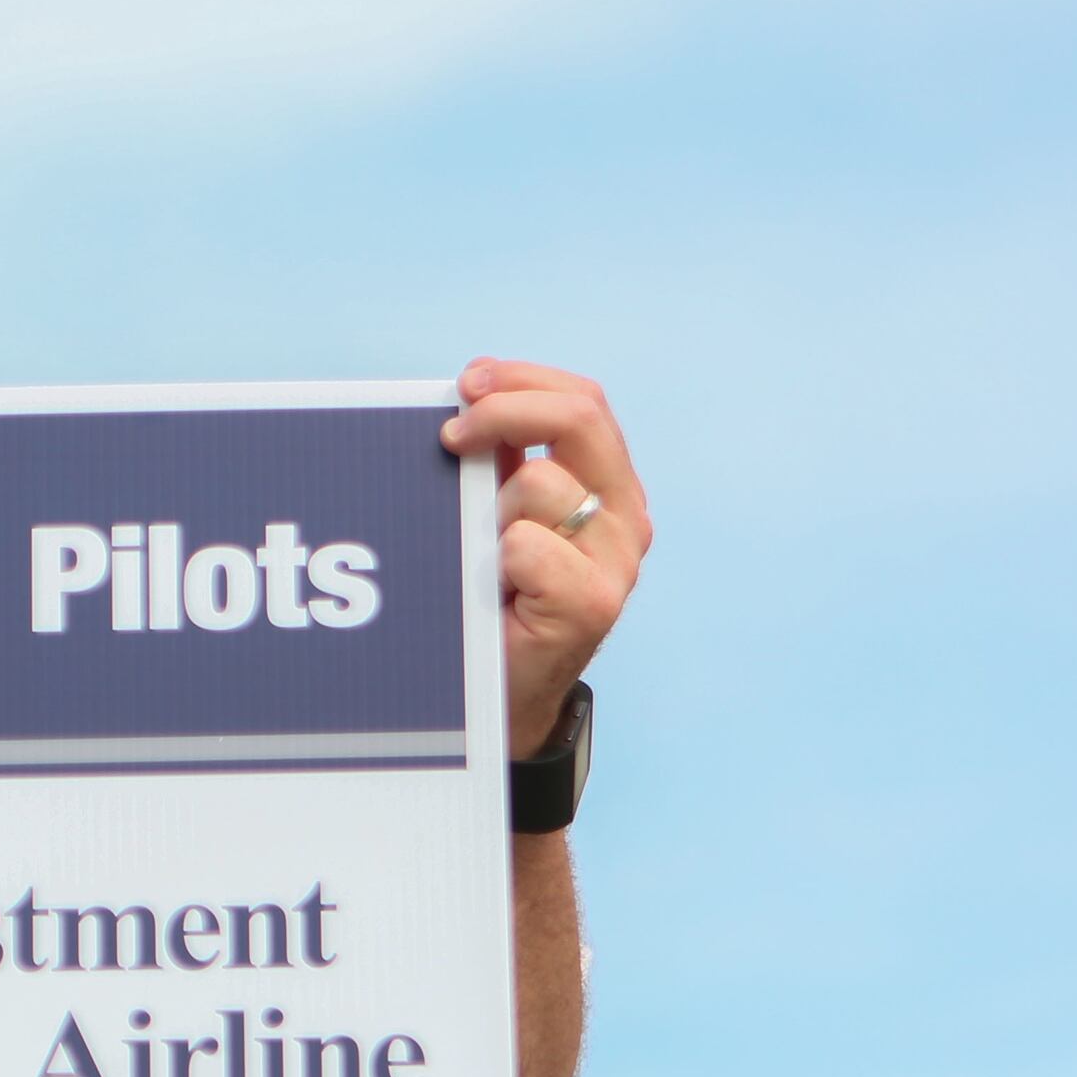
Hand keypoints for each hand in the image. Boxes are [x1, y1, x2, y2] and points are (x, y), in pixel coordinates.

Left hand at [442, 359, 651, 758]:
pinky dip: (497, 559)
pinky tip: (495, 588)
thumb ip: (503, 463)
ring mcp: (616, 561)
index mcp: (608, 485)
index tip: (467, 383)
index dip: (523, 380)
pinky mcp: (594, 605)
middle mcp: (624, 517)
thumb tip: (465, 398)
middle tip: (452, 432)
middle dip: (505, 410)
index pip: (584, 401)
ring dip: (492, 505)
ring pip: (545, 485)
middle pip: (581, 418)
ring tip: (480, 549)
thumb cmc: (498, 600)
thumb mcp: (501, 516)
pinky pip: (528, 546)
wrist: (507, 696)